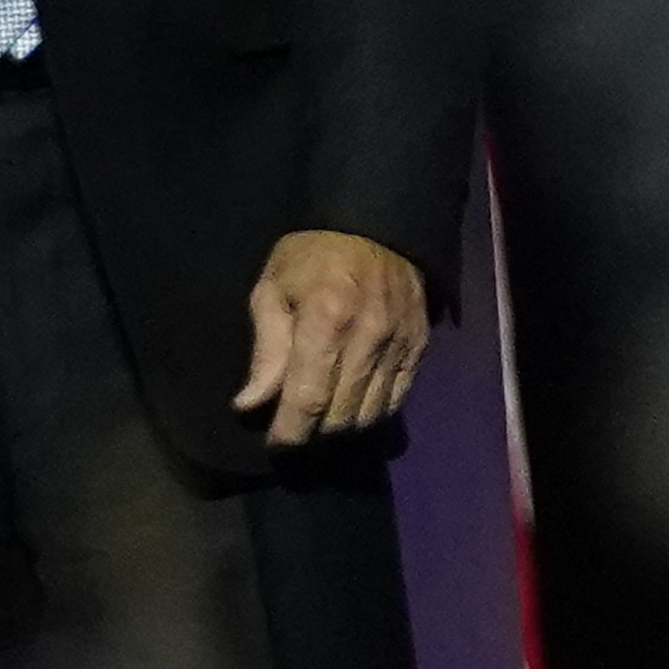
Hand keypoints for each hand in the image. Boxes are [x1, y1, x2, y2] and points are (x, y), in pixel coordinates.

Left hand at [235, 229, 431, 448]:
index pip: (308, 400)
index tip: (274, 444)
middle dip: (313, 434)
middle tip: (294, 428)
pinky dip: (371, 414)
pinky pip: (396, 402)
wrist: (376, 224)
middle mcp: (367, 337)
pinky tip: (352, 407)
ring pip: (370, 416)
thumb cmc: (312, 256)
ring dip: (341, 428)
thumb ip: (266, 350)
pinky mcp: (419, 347)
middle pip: (340, 416)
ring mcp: (398, 344)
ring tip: (321, 420)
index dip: (289, 433)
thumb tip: (250, 405)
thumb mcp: (273, 288)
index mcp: (325, 320)